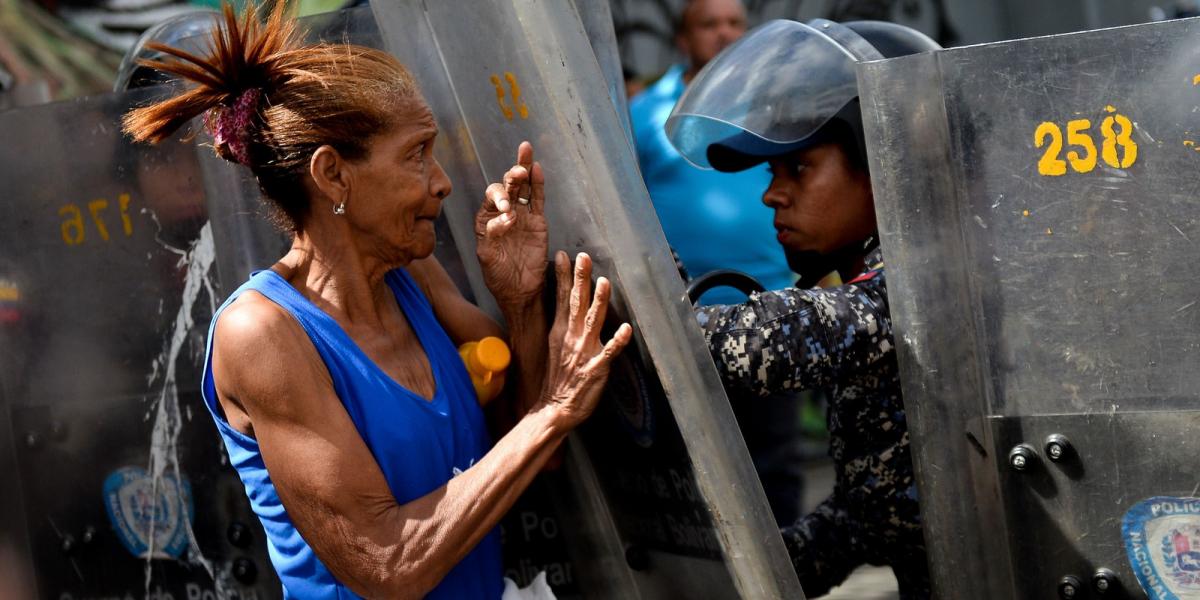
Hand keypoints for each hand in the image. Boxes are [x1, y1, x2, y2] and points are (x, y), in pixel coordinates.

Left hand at [475, 141, 547, 309]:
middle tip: (517, 171)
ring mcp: (522, 216)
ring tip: (526, 152)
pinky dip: (538, 184)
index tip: (507, 210)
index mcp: (486, 219)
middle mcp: (503, 213)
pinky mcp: (538, 222)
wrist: (520, 292)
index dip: (499, 198)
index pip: (491, 198)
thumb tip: (506, 216)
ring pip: (523, 188)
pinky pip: (538, 199)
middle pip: (507, 186)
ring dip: (523, 170)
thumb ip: (492, 235)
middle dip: (512, 176)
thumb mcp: (488, 258)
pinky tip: (537, 168)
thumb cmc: (499, 277)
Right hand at [539, 251, 632, 430]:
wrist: (554, 408)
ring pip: (592, 322)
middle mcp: (571, 338)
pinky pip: (608, 353)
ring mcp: (584, 353)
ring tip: (604, 282)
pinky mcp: (596, 369)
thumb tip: (566, 304)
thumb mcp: (554, 346)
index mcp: (560, 331)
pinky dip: (617, 341)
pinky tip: (626, 329)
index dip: (563, 276)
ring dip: (599, 302)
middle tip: (583, 257)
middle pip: (576, 303)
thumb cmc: (557, 378)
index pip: (561, 298)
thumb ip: (563, 324)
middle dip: (580, 279)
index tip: (563, 255)